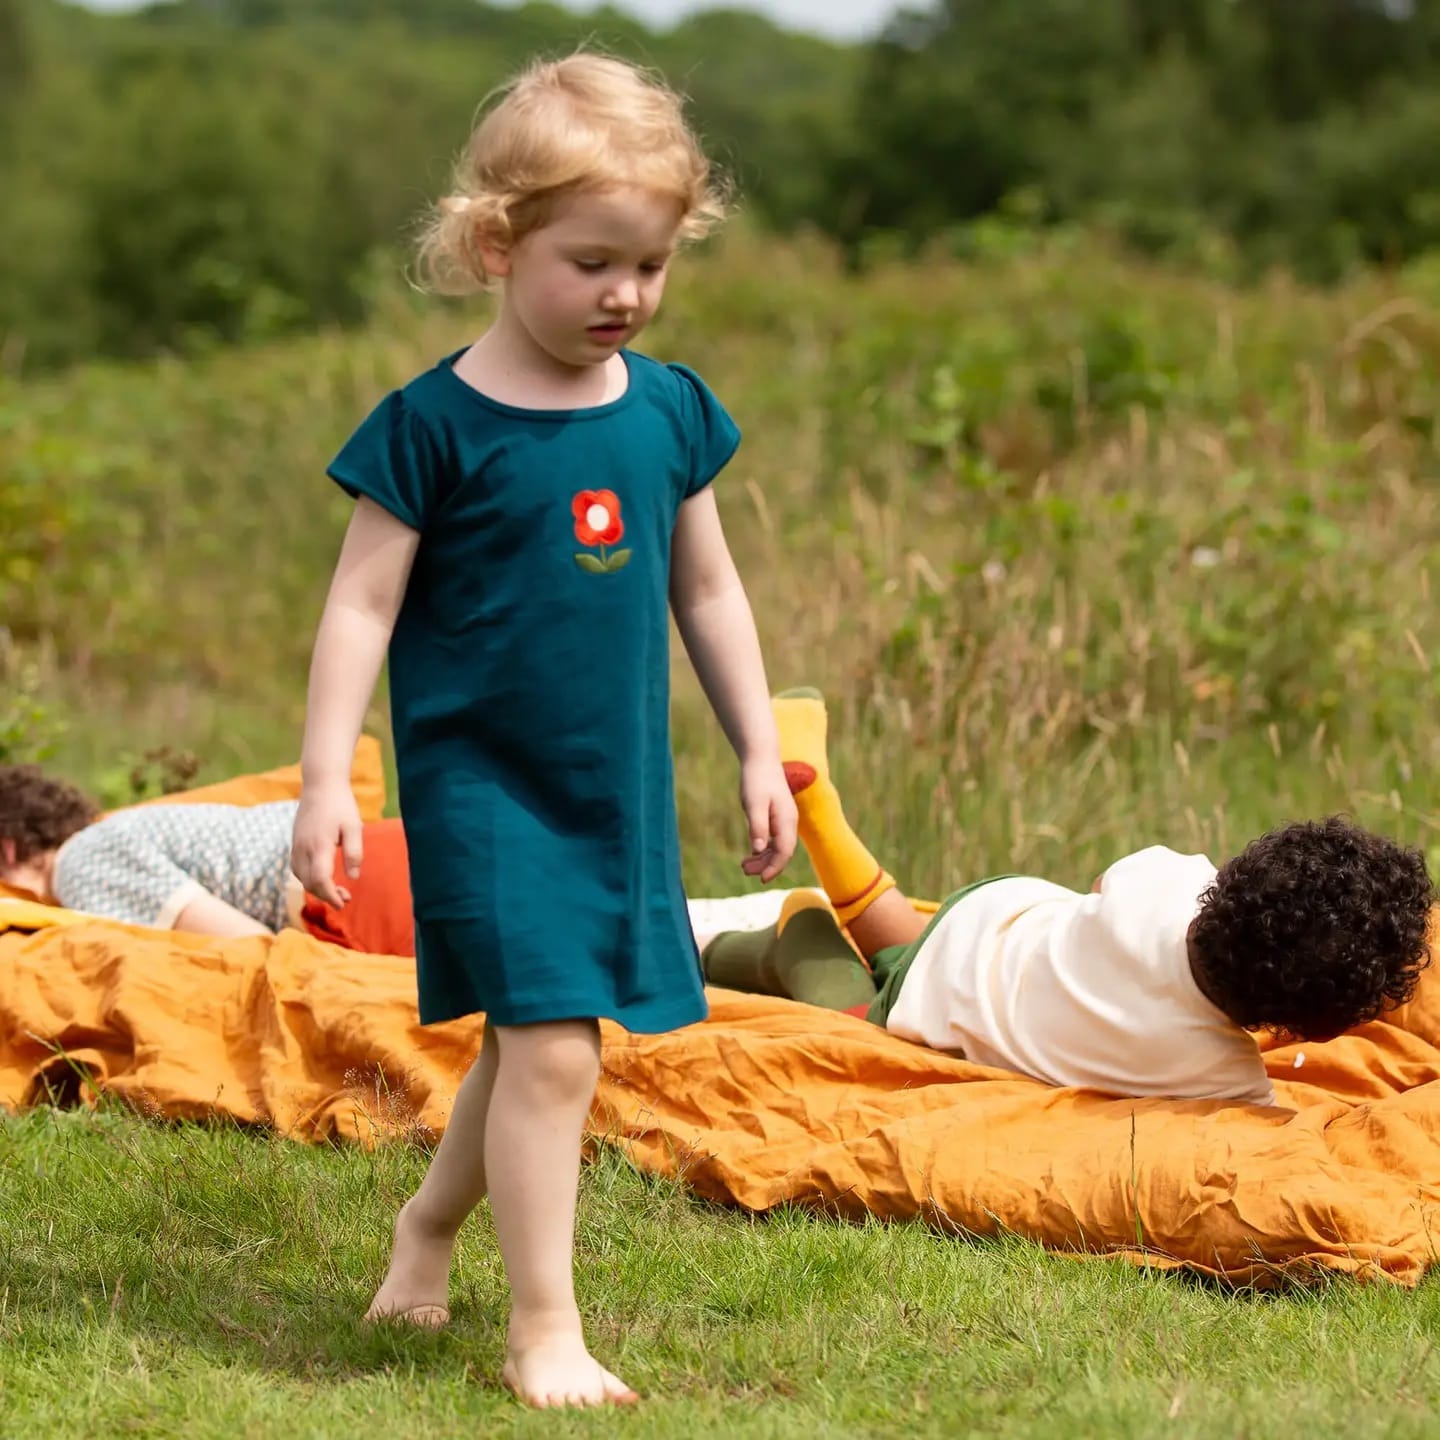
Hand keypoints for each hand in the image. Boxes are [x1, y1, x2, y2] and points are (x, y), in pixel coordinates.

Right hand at [291, 781, 362, 906]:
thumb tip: (353, 877)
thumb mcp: (354, 827)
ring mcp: (296, 845)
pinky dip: (308, 878)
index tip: (343, 903)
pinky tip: (322, 876)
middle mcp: (303, 848)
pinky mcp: (294, 842)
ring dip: (316, 888)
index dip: (330, 895)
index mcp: (319, 846)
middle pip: (309, 882)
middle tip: (346, 899)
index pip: (320, 879)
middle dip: (326, 895)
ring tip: (337, 891)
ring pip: (300, 877)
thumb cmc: (341, 804)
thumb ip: (354, 853)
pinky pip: (296, 868)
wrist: (320, 784)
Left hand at [738, 757, 796, 883]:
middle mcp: (789, 822)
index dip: (774, 867)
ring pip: (778, 847)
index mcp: (786, 820)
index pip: (784, 851)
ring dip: (764, 859)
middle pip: (782, 852)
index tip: (761, 879)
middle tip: (745, 871)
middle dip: (767, 866)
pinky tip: (752, 854)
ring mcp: (784, 819)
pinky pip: (774, 839)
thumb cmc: (756, 779)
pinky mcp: (777, 816)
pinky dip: (764, 849)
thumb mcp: (753, 803)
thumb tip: (759, 850)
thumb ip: (757, 826)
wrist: (761, 758)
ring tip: (744, 866)